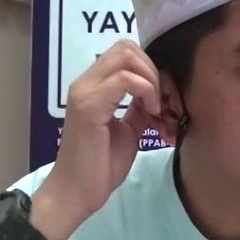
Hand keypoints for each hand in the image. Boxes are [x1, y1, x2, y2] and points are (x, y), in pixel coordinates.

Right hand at [37, 40, 162, 238]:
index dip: (150, 69)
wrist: (77, 193)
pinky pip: (125, 79)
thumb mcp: (128, 130)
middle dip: (153, 70)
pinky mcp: (89, 106)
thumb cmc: (101, 166)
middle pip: (127, 47)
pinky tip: (150, 113)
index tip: (161, 99)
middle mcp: (85, 82)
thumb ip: (138, 108)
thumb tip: (155, 94)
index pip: (125, 52)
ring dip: (151, 79)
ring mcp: (85, 92)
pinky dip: (146, 91)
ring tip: (155, 109)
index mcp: (93, 86)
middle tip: (161, 102)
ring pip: (126, 56)